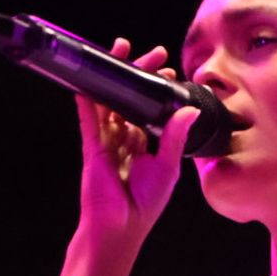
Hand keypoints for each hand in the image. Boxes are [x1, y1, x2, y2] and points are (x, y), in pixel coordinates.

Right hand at [74, 39, 198, 243]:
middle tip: (152, 54)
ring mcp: (107, 140)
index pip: (150, 108)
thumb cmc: (144, 203)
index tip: (170, 71)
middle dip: (138, 74)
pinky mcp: (92, 147)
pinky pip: (88, 118)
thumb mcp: (167, 167)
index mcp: (144, 143)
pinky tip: (87, 81)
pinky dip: (87, 99)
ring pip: (109, 101)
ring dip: (114, 76)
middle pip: (129, 98)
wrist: (121, 226)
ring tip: (121, 49)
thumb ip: (175, 138)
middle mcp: (125, 138)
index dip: (157, 89)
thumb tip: (190, 111)